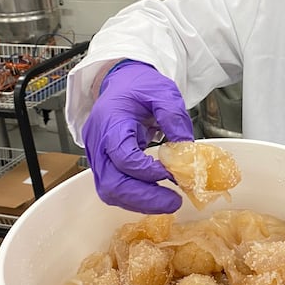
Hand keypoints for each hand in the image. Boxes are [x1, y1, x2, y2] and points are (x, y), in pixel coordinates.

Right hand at [82, 60, 193, 213]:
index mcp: (110, 120)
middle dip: (143, 197)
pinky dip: (135, 197)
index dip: (145, 170)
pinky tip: (156, 196)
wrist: (122, 83)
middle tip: (173, 201)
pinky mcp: (104, 165)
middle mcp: (97, 142)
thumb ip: (174, 117)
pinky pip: (114, 188)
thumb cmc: (138, 86)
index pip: (122, 155)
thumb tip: (187, 150)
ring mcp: (97, 156)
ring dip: (140, 201)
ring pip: (110, 191)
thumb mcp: (162, 92)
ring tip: (168, 201)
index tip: (170, 174)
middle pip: (111, 182)